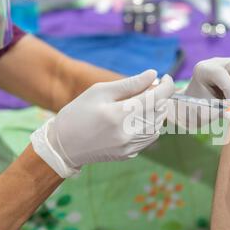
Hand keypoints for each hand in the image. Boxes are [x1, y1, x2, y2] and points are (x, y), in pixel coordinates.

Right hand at [31, 70, 174, 177]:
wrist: (63, 145)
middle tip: (152, 89)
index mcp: (119, 114)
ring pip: (158, 127)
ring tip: (143, 103)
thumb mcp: (100, 91)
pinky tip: (137, 119)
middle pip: (160, 112)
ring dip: (157, 112)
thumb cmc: (78, 113)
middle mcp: (128, 133)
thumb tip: (153, 74)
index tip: (166, 78)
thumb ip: (129, 83)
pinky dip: (150, 126)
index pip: (157, 98)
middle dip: (162, 98)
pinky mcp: (129, 155)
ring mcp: (129, 147)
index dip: (167, 86)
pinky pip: (149, 139)